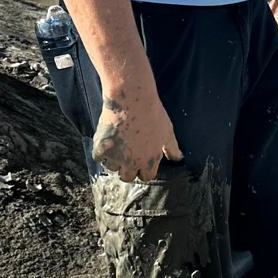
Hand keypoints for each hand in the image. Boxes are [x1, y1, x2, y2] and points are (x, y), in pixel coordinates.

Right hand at [92, 50, 182, 180]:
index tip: (140, 160)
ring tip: (116, 144)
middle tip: (126, 155)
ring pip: (112, 167)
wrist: (131, 100)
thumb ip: (172, 148)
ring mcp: (116, 157)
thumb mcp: (167, 131)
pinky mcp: (101, 149)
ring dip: (113, 159)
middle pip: (127, 177)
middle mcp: (132, 163)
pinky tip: (106, 139)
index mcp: (150, 161)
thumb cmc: (152, 113)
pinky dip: (100, 150)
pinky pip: (98, 157)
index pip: (147, 177)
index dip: (144, 169)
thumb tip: (179, 158)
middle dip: (127, 169)